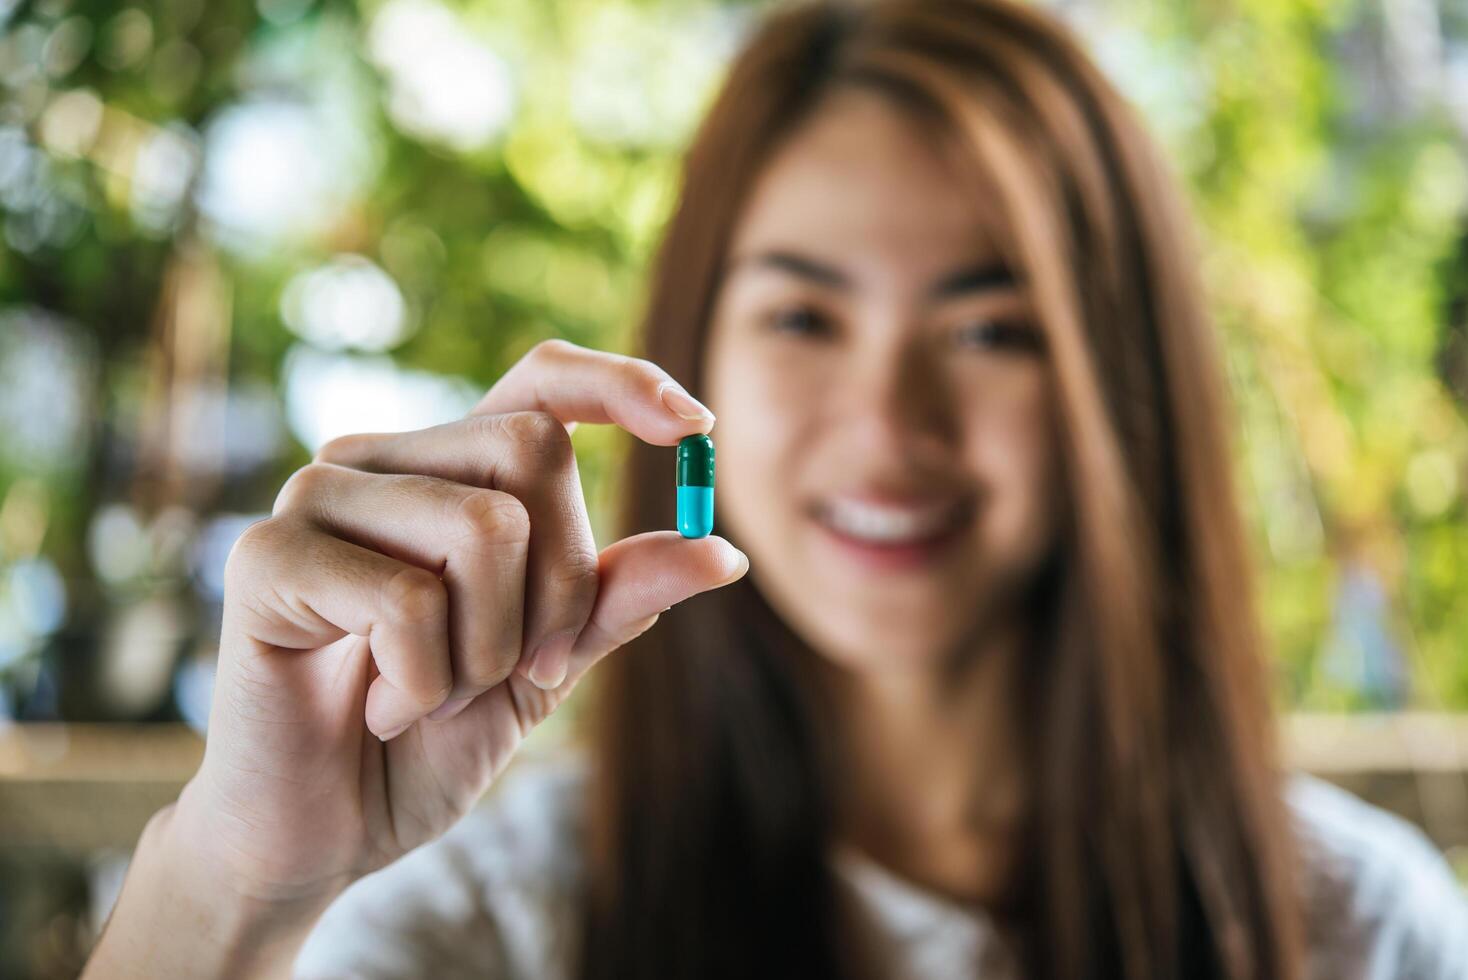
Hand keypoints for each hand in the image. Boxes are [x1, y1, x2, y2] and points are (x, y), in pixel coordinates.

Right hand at [174, 339, 744, 908]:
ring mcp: (318, 497)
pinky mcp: (267, 556)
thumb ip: (612, 600)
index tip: (698, 427)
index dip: (624, 384)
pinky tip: (381, 708)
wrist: (324, 832)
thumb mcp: (546, 666)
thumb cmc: (429, 738)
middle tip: (516, 670)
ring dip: (488, 652)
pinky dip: (423, 685)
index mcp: (452, 471)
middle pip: (535, 453)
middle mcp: (383, 461)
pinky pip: (407, 601)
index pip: (544, 382)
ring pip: (484, 528)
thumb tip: (724, 552)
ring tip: (430, 695)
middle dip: (559, 589)